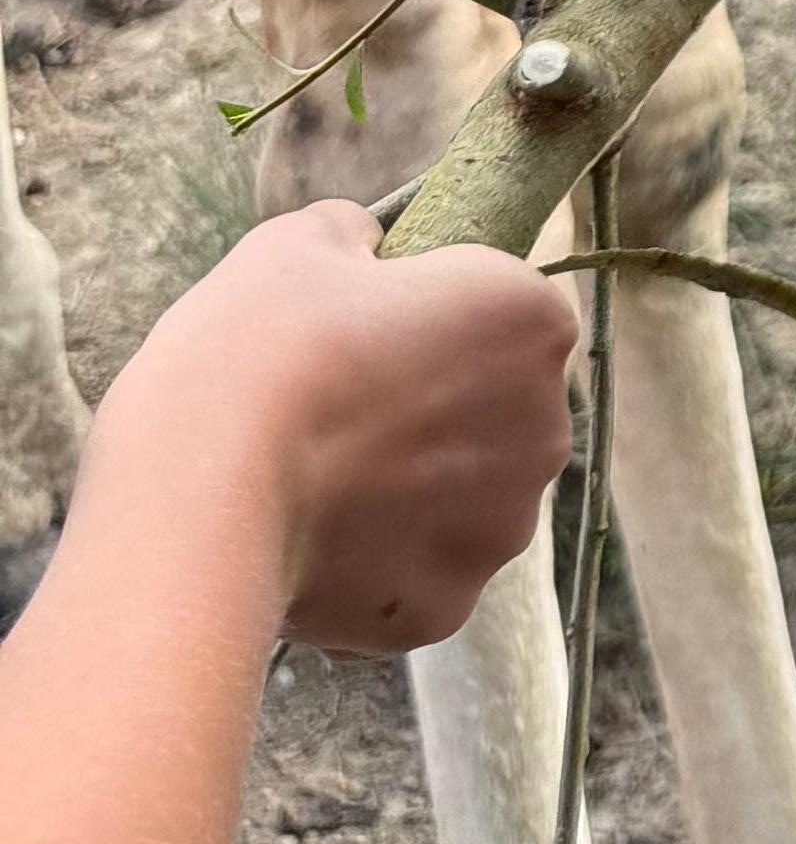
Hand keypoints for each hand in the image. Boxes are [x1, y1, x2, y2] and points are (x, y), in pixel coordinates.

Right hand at [88, 208, 580, 652]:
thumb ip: (355, 236)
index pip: (495, 312)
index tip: (358, 337)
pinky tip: (305, 544)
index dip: (424, 319)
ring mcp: (499, 530)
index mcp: (530, 321)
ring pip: (454, 503)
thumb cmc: (258, 351)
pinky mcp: (444, 607)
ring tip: (309, 485)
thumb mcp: (298, 246)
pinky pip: (412, 578)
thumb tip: (363, 247)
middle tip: (329, 415)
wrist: (202, 495)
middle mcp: (545, 430)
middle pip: (487, 416)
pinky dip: (368, 569)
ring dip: (401, 498)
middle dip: (426, 416)